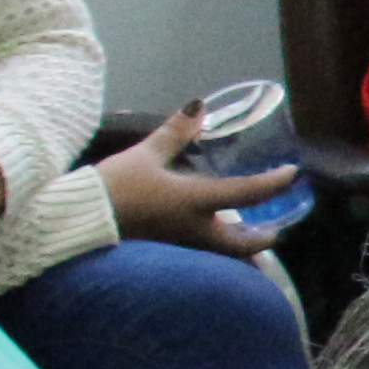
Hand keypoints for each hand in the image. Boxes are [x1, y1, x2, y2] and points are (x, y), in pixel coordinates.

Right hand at [95, 104, 295, 257]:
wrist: (77, 223)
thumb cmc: (113, 188)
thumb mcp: (145, 155)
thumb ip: (175, 133)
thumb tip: (199, 107)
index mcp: (194, 201)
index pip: (247, 192)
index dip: (273, 183)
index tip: (291, 174)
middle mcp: (195, 231)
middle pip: (242, 245)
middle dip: (262, 240)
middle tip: (274, 231)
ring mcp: (181, 250)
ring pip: (223, 258)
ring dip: (241, 252)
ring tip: (249, 242)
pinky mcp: (165, 259)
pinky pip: (201, 262)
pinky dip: (215, 256)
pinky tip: (209, 248)